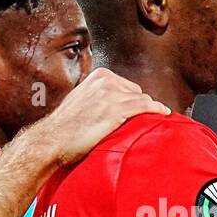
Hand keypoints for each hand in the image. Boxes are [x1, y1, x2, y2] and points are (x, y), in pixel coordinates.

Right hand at [47, 67, 170, 163]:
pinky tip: (164, 114)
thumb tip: (110, 105)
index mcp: (99, 76)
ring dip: (149, 111)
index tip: (138, 111)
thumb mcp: (81, 101)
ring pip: (142, 100)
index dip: (133, 100)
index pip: (127, 86)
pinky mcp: (115, 110)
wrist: (52, 140)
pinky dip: (156, 110)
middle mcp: (106, 81)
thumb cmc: (64, 127)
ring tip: (156, 121)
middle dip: (139, 106)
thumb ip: (97, 97)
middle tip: (143, 121)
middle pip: (136, 92)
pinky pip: (145, 107)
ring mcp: (111, 94)